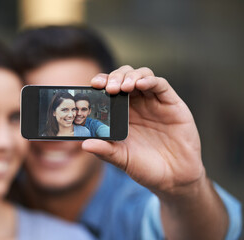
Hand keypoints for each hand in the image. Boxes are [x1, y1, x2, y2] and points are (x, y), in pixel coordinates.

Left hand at [82, 65, 204, 195]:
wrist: (174, 178)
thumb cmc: (146, 167)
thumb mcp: (122, 159)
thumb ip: (105, 150)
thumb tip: (84, 144)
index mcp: (121, 113)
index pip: (109, 89)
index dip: (101, 83)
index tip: (93, 85)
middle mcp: (137, 104)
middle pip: (124, 77)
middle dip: (114, 77)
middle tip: (108, 87)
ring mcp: (154, 102)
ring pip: (142, 75)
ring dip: (130, 76)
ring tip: (123, 87)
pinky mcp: (172, 104)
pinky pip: (161, 85)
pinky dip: (150, 81)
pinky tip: (140, 84)